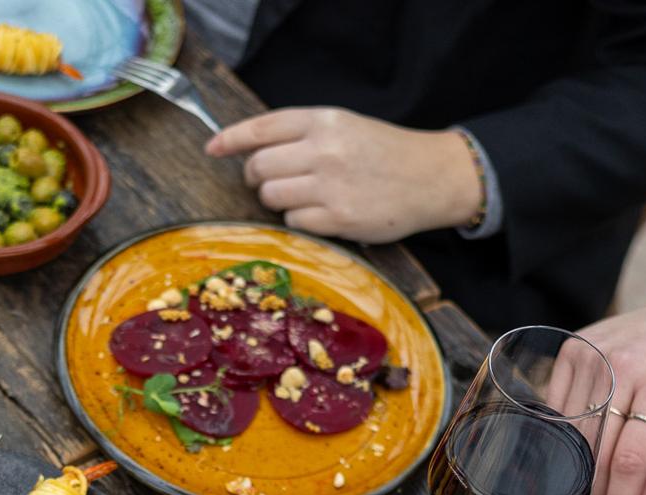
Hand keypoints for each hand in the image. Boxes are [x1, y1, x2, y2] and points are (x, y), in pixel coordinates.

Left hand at [206, 108, 478, 240]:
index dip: (230, 139)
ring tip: (299, 197)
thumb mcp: (344, 126)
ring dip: (277, 200)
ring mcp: (331, 186)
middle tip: (265, 181)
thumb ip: (301, 133)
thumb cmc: (383, 152)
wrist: (431, 177)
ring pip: (271, 196)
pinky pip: (293, 222)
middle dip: (255, 177)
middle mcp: (324, 150)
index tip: (213, 148)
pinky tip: (319, 214)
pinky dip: (299, 221)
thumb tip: (250, 149)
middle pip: (259, 167)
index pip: (262, 128)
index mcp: (323, 121)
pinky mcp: (339, 218)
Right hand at [557, 289, 645, 494]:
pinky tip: (573, 455)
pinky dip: (562, 438)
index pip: (630, 458)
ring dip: (576, 472)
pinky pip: (555, 407)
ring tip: (589, 492)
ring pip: (568, 433)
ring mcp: (593, 354)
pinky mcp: (571, 349)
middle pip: (594, 449)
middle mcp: (623, 366)